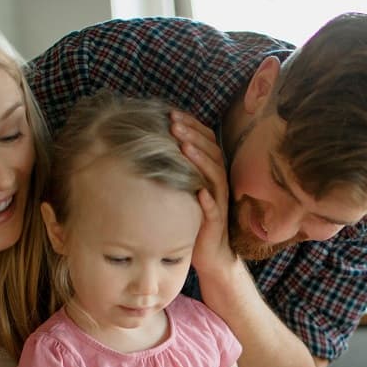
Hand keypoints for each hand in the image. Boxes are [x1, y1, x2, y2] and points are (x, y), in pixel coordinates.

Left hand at [170, 110, 234, 276]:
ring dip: (201, 159)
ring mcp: (219, 200)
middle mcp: (218, 182)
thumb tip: (147, 144)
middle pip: (211, 151)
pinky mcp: (216, 221)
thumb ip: (173, 167)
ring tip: (184, 147)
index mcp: (211, 170)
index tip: (172, 114)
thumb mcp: (181, 187)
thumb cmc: (190, 217)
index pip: (207, 140)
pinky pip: (215, 208)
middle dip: (193, 135)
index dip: (192, 126)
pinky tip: (199, 192)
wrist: (208, 252)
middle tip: (174, 123)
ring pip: (215, 175)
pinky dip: (208, 199)